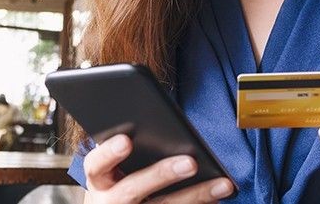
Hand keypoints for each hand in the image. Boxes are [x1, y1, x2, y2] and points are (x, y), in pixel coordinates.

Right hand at [82, 134, 234, 202]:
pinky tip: (218, 198)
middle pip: (132, 190)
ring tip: (223, 184)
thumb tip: (157, 123)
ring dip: (195, 196)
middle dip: (161, 175)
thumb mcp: (113, 167)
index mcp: (99, 179)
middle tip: (190, 162)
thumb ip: (127, 148)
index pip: (96, 165)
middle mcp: (111, 201)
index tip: (126, 140)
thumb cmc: (119, 179)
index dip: (109, 153)